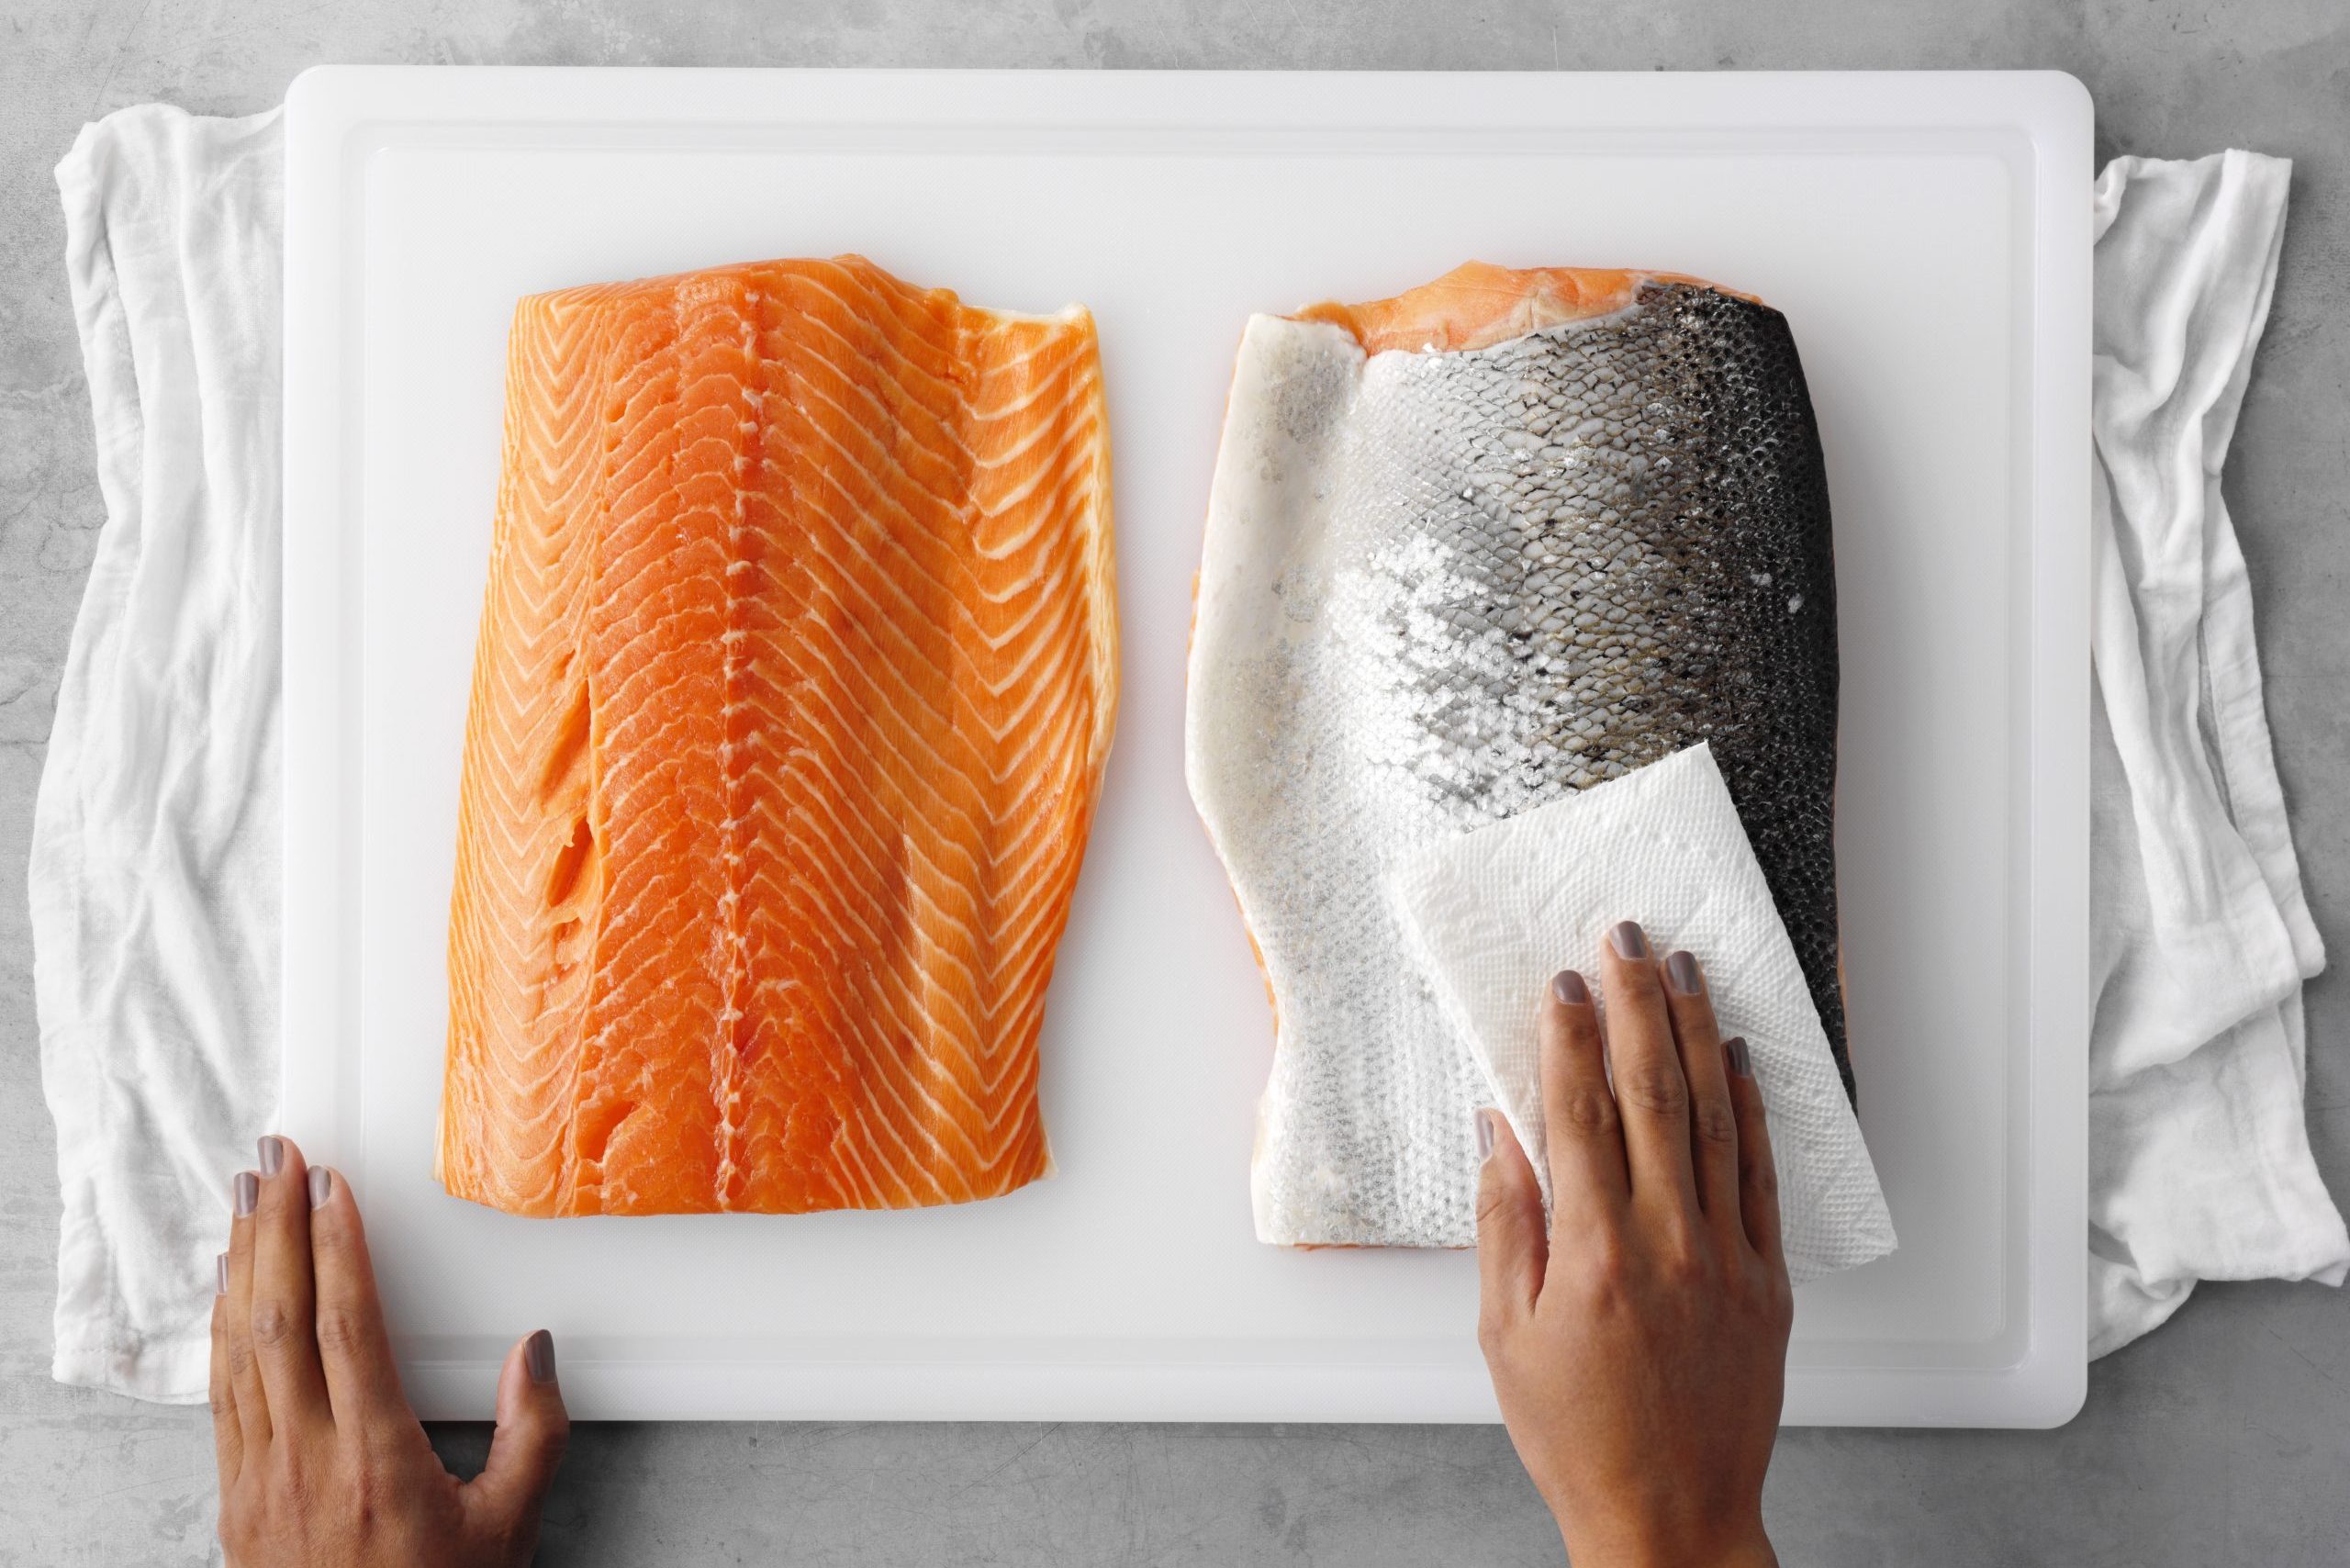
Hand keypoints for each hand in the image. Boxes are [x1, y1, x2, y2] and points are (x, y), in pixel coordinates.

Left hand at [212, 1135, 567, 1566]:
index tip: (332, 1186)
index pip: (346, 1328)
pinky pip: (219, 1394)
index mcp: (375, 1463)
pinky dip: (220, 1328)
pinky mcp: (234, 1499)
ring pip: (238, 1350)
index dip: (337, 1248)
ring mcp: (258, 1481)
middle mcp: (304, 1463)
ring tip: (244, 1199)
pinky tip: (226, 1291)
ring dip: (239, 1265)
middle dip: (274, 1229)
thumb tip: (535, 1351)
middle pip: (277, 1322)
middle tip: (275, 1159)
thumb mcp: (508, 1528)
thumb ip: (531, 1436)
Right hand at [1474, 921, 1791, 1567]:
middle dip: (1638, 1004)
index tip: (1564, 981)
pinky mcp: (1768, 1282)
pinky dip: (1753, 1111)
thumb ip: (1508, 1221)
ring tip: (1685, 972)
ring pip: (1715, 1119)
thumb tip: (1504, 1130)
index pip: (1580, 1112)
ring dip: (1698, 1034)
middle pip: (1653, 1093)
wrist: (1670, 1518)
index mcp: (1593, 1255)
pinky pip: (1762, 1176)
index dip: (1570, 1034)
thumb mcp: (1505, 1334)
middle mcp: (1667, 1244)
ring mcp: (1727, 1259)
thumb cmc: (1577, 1436)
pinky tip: (1740, 1061)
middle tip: (1627, 939)